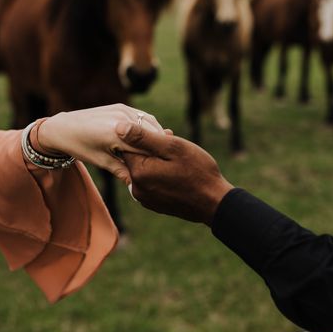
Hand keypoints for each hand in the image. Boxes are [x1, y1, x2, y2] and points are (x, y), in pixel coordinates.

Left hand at [37, 104, 163, 182]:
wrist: (63, 126)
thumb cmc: (80, 146)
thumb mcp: (101, 161)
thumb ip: (121, 170)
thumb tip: (137, 185)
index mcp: (116, 133)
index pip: (144, 147)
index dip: (156, 158)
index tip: (167, 169)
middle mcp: (122, 118)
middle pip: (150, 133)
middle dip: (160, 147)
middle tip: (173, 161)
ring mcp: (122, 109)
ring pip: (150, 123)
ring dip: (157, 136)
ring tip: (166, 152)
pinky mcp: (121, 106)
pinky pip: (143, 116)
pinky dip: (150, 127)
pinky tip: (155, 140)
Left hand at [115, 121, 233, 224]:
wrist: (214, 203)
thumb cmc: (198, 171)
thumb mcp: (173, 147)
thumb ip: (144, 137)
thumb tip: (118, 127)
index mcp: (138, 172)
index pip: (127, 146)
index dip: (145, 137)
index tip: (165, 136)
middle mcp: (136, 188)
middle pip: (135, 159)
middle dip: (151, 149)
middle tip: (173, 145)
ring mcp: (145, 198)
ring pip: (144, 170)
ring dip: (157, 162)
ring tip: (178, 160)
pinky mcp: (154, 204)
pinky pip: (151, 183)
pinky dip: (160, 175)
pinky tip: (177, 173)